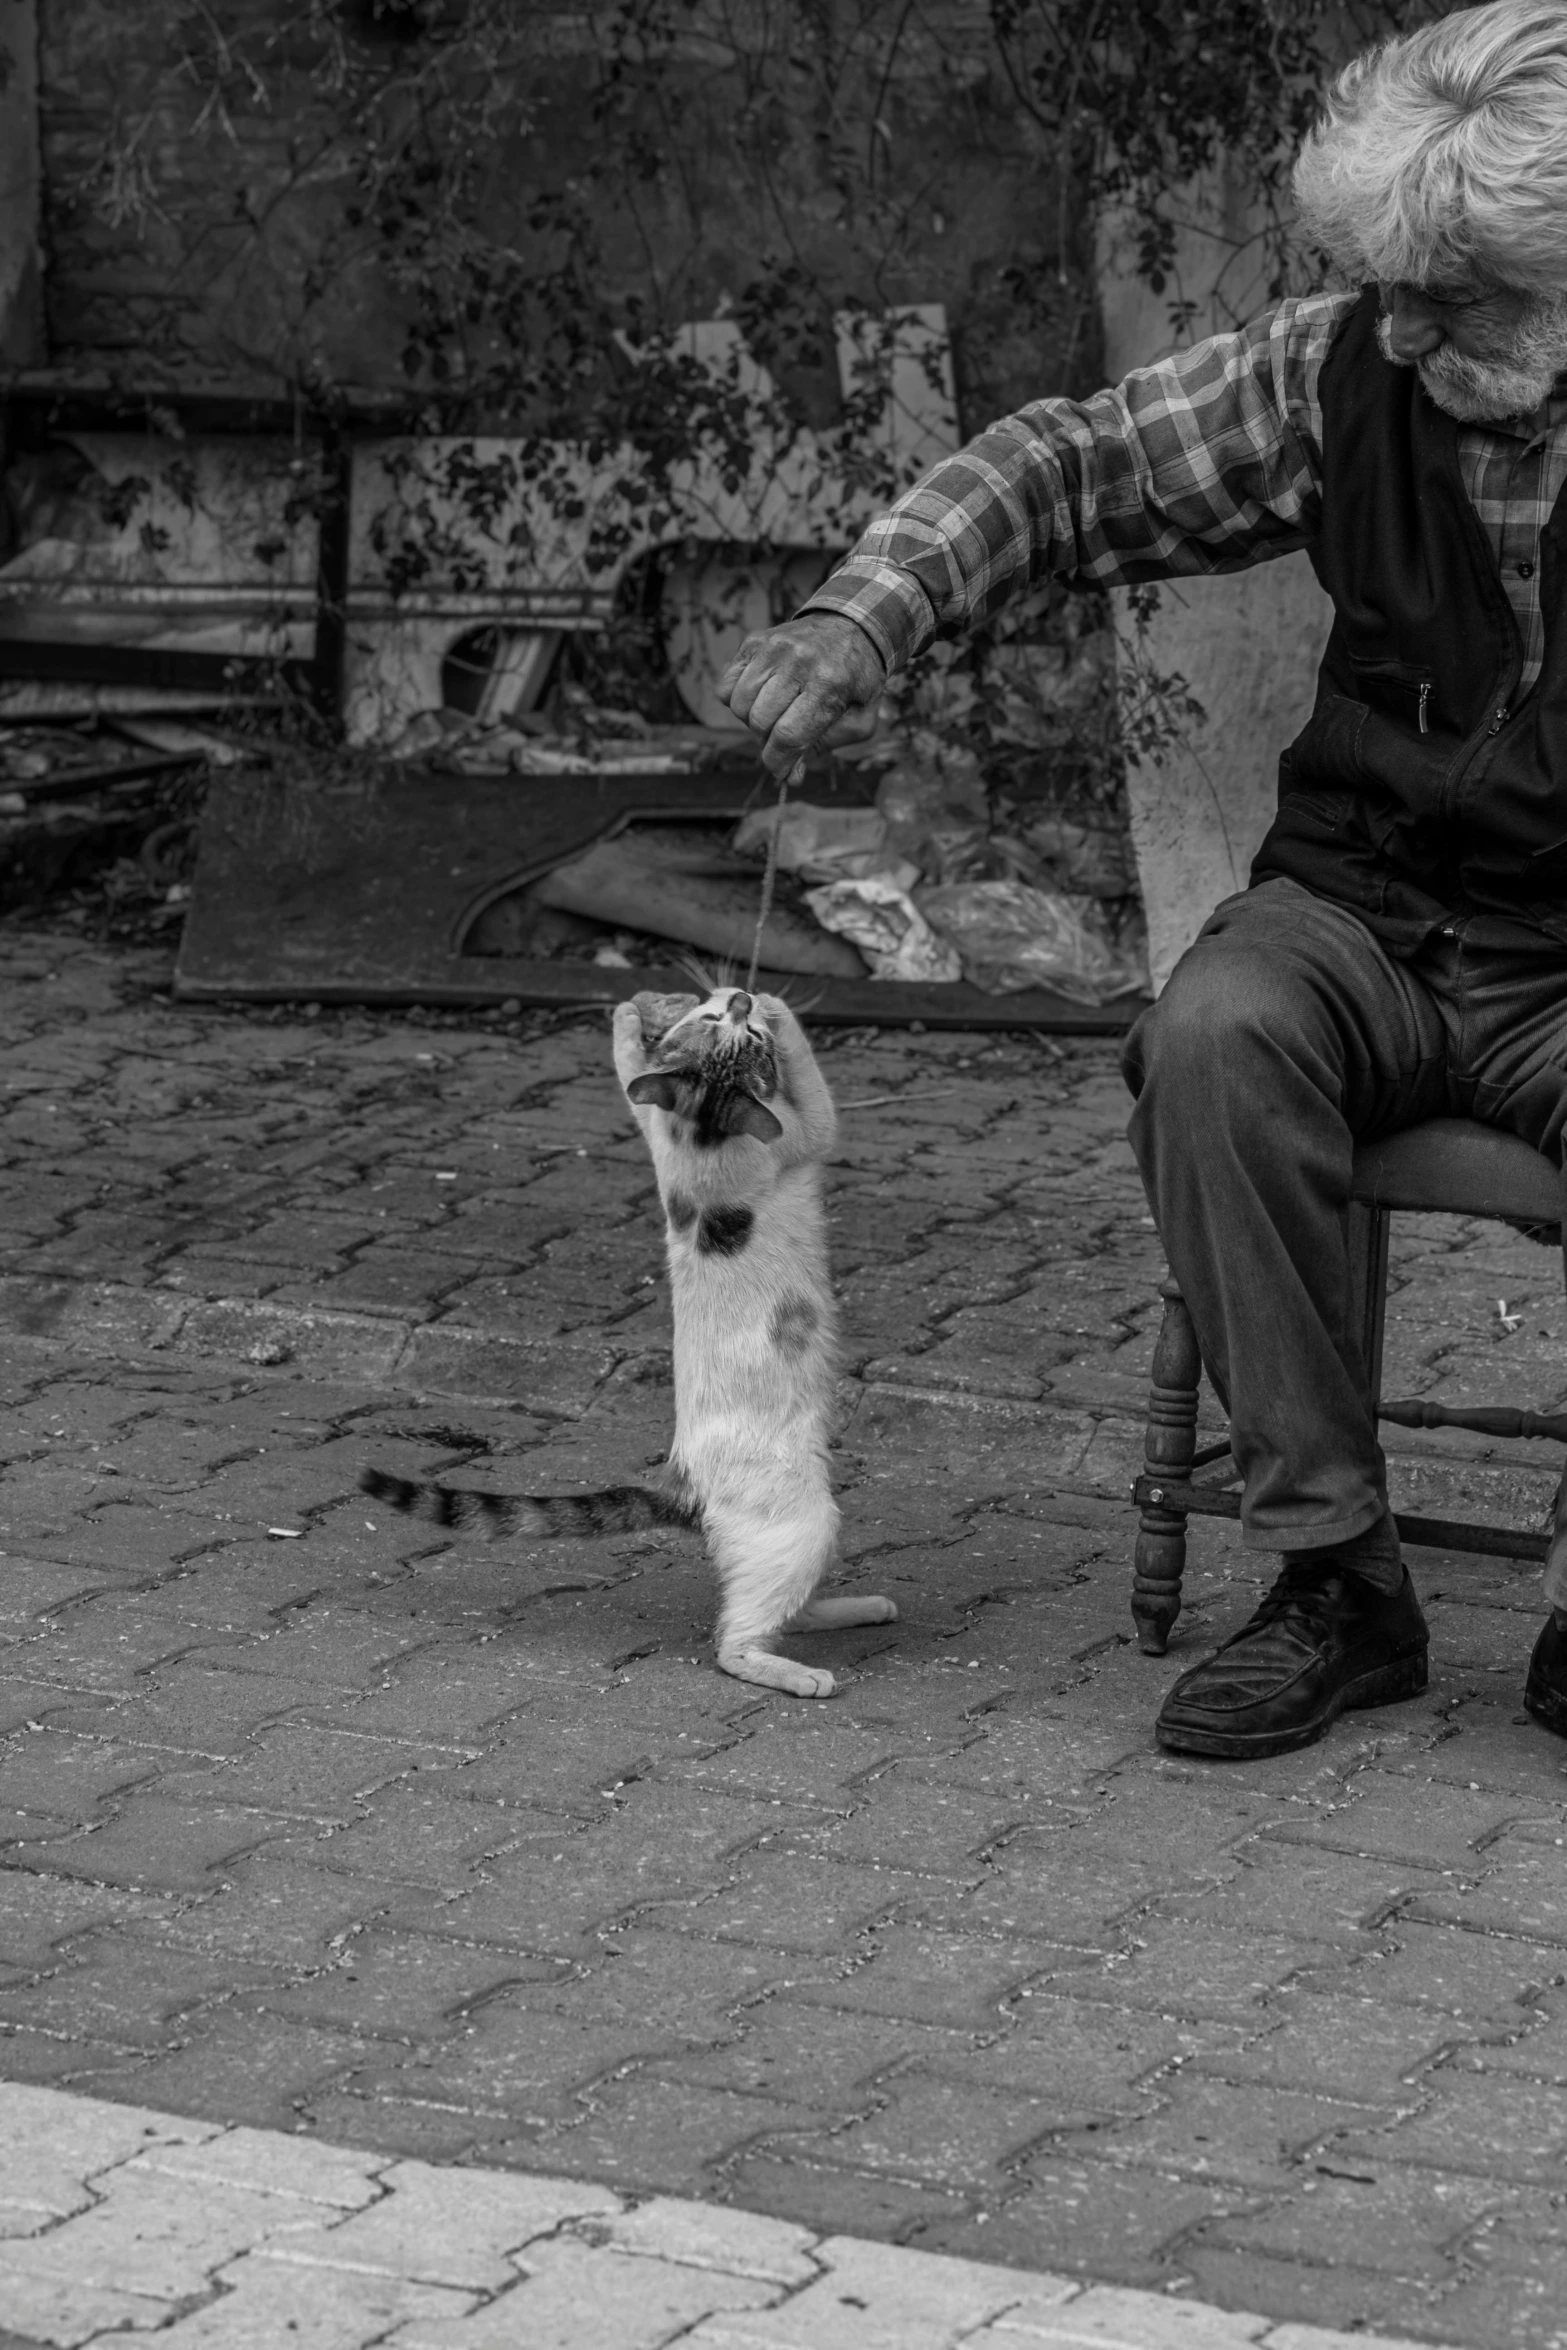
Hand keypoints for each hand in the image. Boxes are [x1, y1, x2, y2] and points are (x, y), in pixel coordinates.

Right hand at [717, 613, 885, 775]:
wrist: (853, 627)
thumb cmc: (856, 682)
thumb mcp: (858, 720)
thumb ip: (824, 750)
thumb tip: (789, 778)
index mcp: (831, 682)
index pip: (789, 735)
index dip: (779, 763)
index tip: (783, 773)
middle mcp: (799, 660)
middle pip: (760, 721)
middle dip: (768, 741)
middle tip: (785, 736)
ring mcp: (773, 647)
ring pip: (739, 704)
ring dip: (752, 720)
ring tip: (774, 714)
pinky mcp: (754, 641)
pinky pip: (726, 685)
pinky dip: (738, 700)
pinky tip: (761, 696)